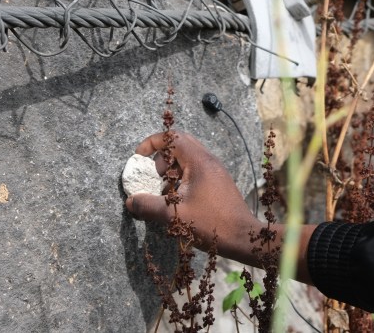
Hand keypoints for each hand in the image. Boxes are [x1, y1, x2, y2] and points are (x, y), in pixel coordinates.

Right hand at [124, 130, 260, 262]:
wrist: (243, 237)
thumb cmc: (211, 224)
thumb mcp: (174, 216)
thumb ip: (148, 206)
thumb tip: (130, 201)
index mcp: (199, 162)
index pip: (173, 137)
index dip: (152, 142)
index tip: (138, 156)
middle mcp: (209, 161)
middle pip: (180, 144)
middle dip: (161, 157)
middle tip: (153, 176)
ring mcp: (216, 170)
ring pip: (188, 158)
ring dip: (171, 169)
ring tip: (164, 191)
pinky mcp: (218, 181)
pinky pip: (195, 169)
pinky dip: (181, 177)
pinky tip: (178, 198)